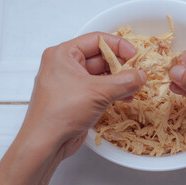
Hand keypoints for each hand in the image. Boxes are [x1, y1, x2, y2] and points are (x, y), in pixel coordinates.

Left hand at [21, 32, 145, 158]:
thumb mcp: (97, 92)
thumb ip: (123, 81)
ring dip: (119, 81)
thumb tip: (141, 75)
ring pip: (101, 75)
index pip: (96, 40)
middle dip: (121, 66)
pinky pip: (99, 89)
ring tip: (134, 89)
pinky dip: (113, 92)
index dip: (118, 46)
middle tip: (137, 74)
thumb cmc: (61, 113)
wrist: (45, 144)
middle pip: (100, 57)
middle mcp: (66, 65)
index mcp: (63, 54)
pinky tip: (125, 98)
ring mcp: (71, 83)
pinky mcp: (76, 99)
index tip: (135, 55)